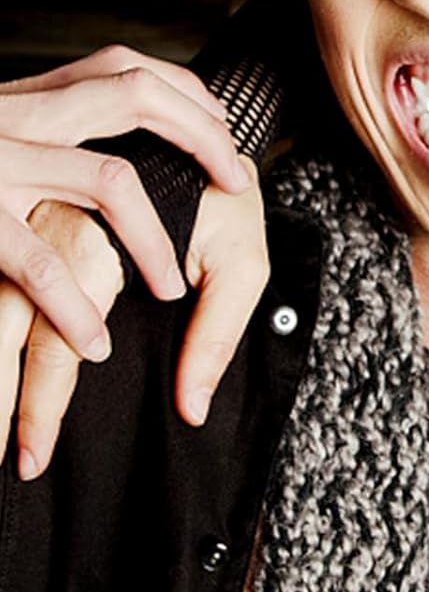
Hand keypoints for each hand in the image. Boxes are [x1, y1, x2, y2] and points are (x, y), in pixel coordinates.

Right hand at [0, 46, 247, 361]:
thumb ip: (42, 135)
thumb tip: (109, 148)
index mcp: (21, 98)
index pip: (125, 66)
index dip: (187, 92)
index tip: (226, 129)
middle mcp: (11, 116)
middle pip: (135, 94)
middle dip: (201, 134)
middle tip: (237, 182)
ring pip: (109, 181)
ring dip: (156, 238)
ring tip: (175, 287)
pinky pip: (42, 261)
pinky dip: (78, 307)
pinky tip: (97, 342)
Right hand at [1, 163, 268, 478]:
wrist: (206, 132)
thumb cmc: (224, 201)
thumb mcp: (241, 263)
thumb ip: (214, 334)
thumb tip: (191, 408)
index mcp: (95, 242)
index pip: (58, 346)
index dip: (44, 407)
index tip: (35, 457)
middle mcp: (46, 226)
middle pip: (4, 330)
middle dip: (0, 401)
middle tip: (7, 459)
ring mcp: (25, 214)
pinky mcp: (22, 215)